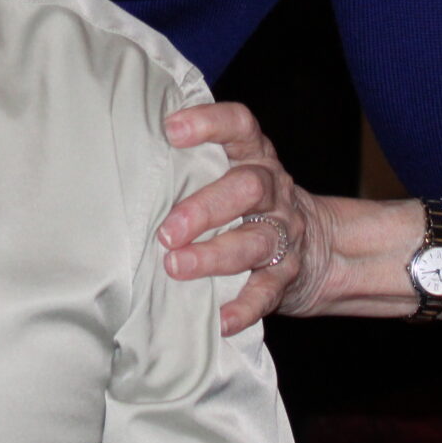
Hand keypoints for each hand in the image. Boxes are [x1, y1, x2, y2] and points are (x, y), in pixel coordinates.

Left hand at [158, 101, 331, 334]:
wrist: (318, 247)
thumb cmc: (246, 203)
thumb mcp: (230, 172)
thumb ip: (193, 165)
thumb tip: (124, 163)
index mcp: (254, 156)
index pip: (240, 126)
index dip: (210, 123)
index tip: (172, 130)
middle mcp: (273, 189)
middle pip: (248, 187)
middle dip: (205, 208)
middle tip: (167, 230)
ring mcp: (283, 232)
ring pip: (255, 240)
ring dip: (214, 255)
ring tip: (176, 267)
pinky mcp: (286, 273)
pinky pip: (267, 291)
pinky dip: (244, 307)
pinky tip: (222, 319)